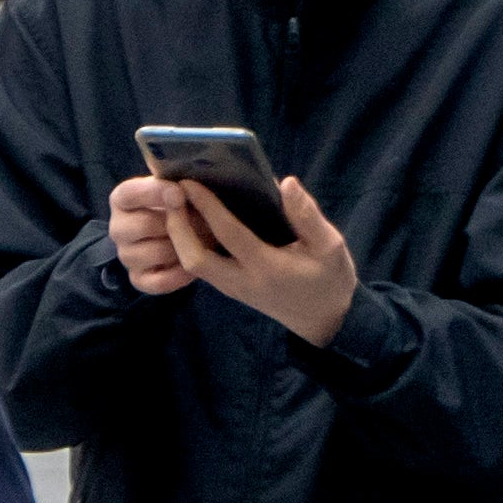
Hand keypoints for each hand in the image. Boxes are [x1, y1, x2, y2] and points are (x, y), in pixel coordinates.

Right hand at [101, 172, 202, 298]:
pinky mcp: (138, 280)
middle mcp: (118, 228)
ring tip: (204, 240)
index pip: (129, 194)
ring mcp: (126, 256)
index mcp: (121, 199)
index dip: (154, 192)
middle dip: (177, 223)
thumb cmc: (182, 203)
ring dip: (183, 248)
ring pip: (155, 253)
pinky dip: (180, 275)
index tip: (179, 190)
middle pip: (143, 225)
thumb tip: (179, 190)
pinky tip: (195, 265)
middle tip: (204, 220)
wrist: (189, 230)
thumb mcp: (178, 188)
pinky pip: (159, 282)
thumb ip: (174, 186)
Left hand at [176, 173, 361, 347]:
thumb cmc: (329, 280)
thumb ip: (307, 216)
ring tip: (175, 203)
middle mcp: (243, 281)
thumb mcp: (330, 246)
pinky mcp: (231, 288)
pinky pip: (201, 267)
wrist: (325, 320)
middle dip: (178, 226)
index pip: (229, 234)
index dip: (207, 207)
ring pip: (193, 265)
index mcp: (268, 268)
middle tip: (172, 196)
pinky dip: (188, 244)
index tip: (190, 182)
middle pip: (195, 258)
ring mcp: (233, 288)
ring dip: (179, 235)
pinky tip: (189, 220)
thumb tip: (285, 183)